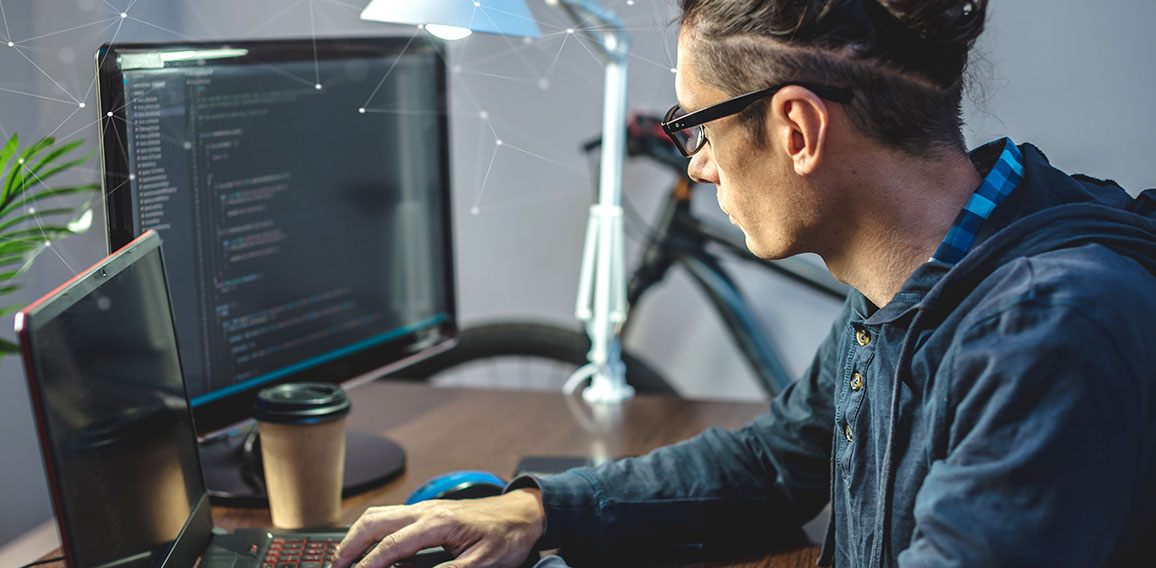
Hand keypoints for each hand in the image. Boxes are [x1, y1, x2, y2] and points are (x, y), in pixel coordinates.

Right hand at [331, 488, 544, 567]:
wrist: (522, 514)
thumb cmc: (506, 537)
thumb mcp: (483, 563)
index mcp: (439, 522)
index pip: (393, 545)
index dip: (370, 565)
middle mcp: (427, 509)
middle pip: (375, 522)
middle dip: (350, 545)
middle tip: (335, 567)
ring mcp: (425, 507)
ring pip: (379, 515)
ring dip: (357, 535)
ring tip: (343, 559)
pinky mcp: (427, 511)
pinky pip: (391, 516)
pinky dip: (372, 531)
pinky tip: (368, 548)